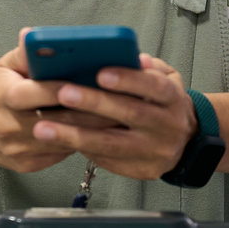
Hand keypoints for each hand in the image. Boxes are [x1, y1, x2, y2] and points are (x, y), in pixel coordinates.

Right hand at [0, 44, 117, 172]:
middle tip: (123, 102)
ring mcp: (19, 149)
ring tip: (121, 117)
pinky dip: (82, 142)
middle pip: (60, 121)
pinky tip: (103, 133)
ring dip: (94, 130)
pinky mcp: (28, 165)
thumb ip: (26, 51)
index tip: (96, 81)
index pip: (41, 93)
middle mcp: (10, 126)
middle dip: (93, 111)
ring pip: (65, 140)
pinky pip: (61, 155)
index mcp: (5, 97)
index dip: (69, 88)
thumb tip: (35, 35)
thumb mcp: (5, 66)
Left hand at [30, 54, 198, 180]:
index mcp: (173, 98)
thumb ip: (147, 67)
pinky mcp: (141, 170)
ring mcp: (154, 151)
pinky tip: (56, 141)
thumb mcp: (165, 79)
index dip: (128, 79)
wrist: (185, 142)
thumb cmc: (162, 102)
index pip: (153, 86)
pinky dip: (80, 149)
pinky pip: (107, 160)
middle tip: (62, 93)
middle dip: (94, 103)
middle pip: (129, 114)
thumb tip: (132, 56)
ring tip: (43, 127)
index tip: (100, 73)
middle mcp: (167, 126)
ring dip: (75, 135)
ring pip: (111, 144)